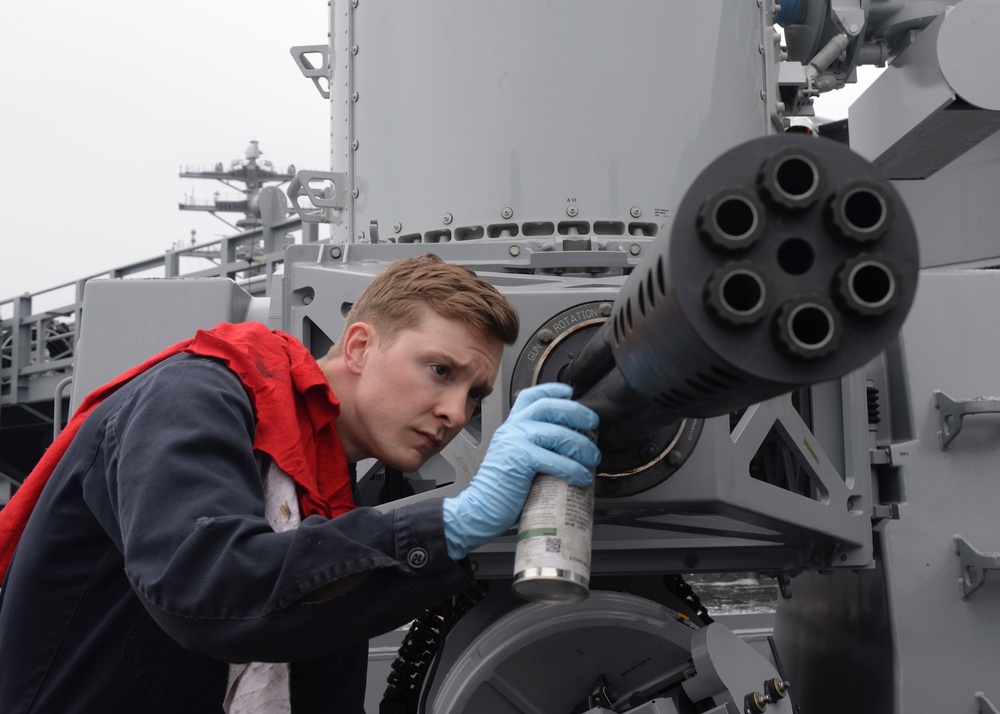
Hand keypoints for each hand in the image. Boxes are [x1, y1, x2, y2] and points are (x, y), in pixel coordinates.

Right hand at [442, 382, 600, 559]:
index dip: (552, 390)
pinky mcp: (521, 459)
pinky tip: (581, 477)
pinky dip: (573, 469)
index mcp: (512, 426)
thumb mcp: (517, 458)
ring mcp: (516, 441)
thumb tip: (569, 447)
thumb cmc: (501, 489)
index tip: (570, 392)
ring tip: (592, 457)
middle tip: (593, 424)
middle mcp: (513, 428)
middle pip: (549, 407)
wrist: (480, 509)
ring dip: (581, 445)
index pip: (531, 396)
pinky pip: (555, 460)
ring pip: (557, 433)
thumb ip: (535, 447)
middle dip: (577, 413)